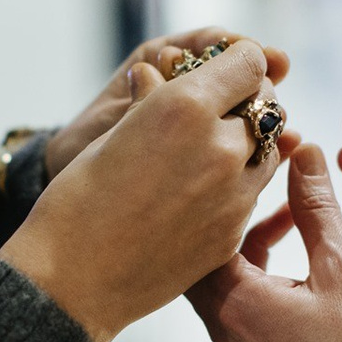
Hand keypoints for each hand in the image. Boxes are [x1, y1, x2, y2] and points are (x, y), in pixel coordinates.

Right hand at [1, 40, 283, 341]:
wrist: (73, 280)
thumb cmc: (78, 200)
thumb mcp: (111, 132)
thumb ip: (151, 100)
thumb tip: (160, 74)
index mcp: (187, 107)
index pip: (249, 60)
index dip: (234, 62)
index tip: (218, 71)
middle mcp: (222, 146)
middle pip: (266, 106)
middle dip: (245, 103)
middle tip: (216, 110)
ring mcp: (234, 194)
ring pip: (268, 151)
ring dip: (248, 144)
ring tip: (208, 152)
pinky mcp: (234, 233)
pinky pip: (253, 192)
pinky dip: (237, 183)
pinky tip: (200, 192)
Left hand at [189, 146, 341, 341]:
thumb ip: (316, 206)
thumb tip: (302, 149)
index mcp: (233, 303)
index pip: (202, 223)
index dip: (225, 179)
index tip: (255, 146)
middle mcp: (222, 322)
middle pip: (202, 244)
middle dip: (230, 202)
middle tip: (262, 164)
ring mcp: (237, 337)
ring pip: (222, 267)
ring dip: (250, 230)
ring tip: (290, 199)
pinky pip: (240, 288)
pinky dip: (259, 258)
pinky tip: (297, 238)